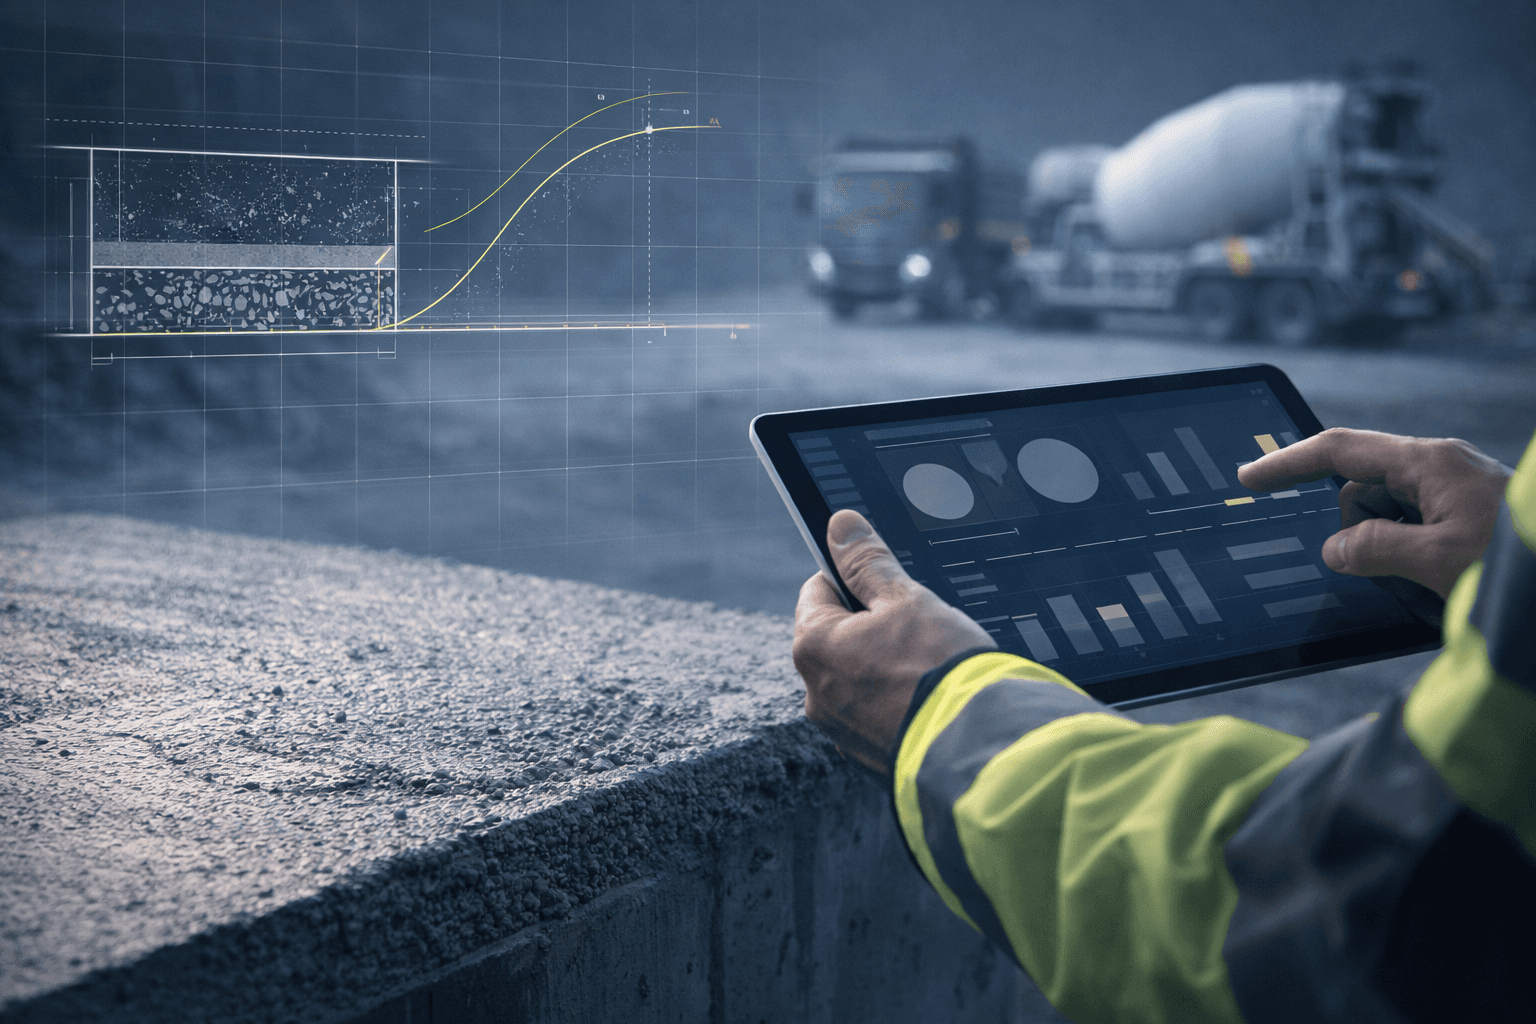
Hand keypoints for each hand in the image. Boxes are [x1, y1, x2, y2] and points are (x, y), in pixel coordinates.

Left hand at [792, 509, 994, 774]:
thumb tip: (840, 526)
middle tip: (920, 625)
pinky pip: (878, 716)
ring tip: (932, 665)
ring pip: (858, 679)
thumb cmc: (941, 669)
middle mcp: (816, 693)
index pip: (818, 591)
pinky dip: (898, 703)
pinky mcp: (869, 758)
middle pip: (838, 638)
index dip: (853, 578)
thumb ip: (868, 562)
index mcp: (814, 647)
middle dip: (874, 626)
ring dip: (886, 666)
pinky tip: (933, 698)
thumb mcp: (907, 599)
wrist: (980, 750)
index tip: (885, 580)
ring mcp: (841, 732)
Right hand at [1237, 428, 1510, 598]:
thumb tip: (1334, 549)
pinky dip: (1410, 554)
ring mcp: (1454, 487)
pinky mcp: (1466, 511)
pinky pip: (1413, 528)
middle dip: (1358, 529)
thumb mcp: (1438, 562)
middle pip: (1362, 488)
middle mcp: (1439, 466)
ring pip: (1387, 513)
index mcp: (1428, 463)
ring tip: (1432, 577)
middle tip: (1396, 568)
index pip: (1339, 450)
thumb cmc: (1519, 562)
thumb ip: (1373, 551)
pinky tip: (1437, 577)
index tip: (1249, 480)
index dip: (1288, 463)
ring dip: (1390, 549)